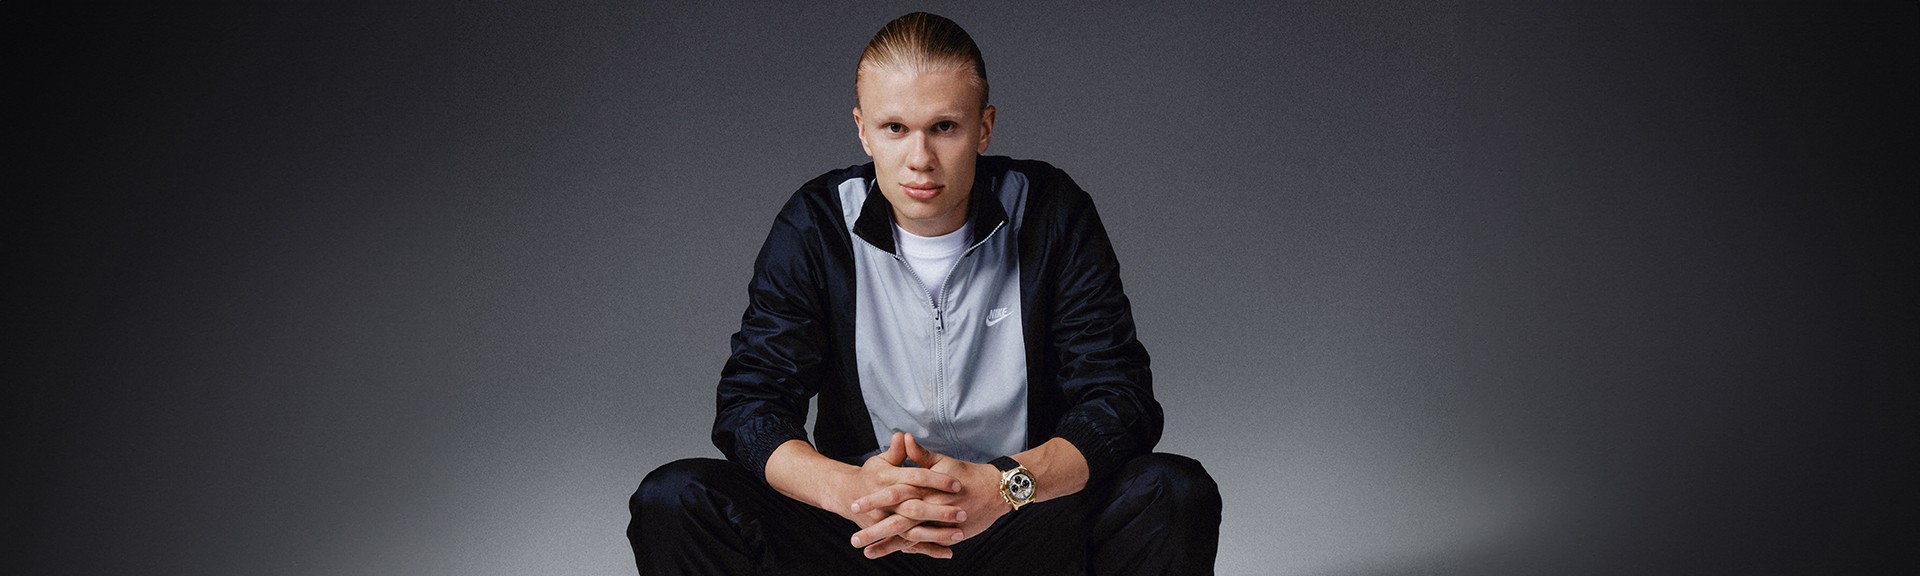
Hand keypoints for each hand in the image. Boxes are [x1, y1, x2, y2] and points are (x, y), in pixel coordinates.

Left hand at [849, 434, 1011, 558]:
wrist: (996, 490)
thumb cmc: (966, 473)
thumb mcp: (942, 461)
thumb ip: (919, 453)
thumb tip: (902, 435)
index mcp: (925, 486)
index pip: (893, 493)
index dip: (874, 500)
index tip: (853, 505)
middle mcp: (930, 506)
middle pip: (898, 520)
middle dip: (875, 530)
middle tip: (854, 539)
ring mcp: (939, 523)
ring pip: (910, 537)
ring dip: (888, 546)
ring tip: (868, 553)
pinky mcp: (948, 534)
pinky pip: (926, 544)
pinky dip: (910, 550)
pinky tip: (894, 554)